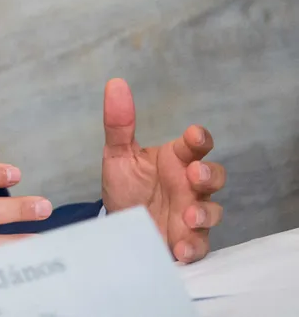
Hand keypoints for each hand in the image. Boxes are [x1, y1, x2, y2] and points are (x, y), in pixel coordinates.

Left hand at [100, 78, 226, 262]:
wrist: (120, 226)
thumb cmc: (127, 186)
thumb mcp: (118, 155)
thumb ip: (118, 123)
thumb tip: (115, 83)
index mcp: (176, 160)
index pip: (197, 145)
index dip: (199, 139)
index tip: (193, 136)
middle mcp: (190, 186)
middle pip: (214, 176)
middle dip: (209, 175)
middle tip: (194, 175)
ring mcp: (192, 213)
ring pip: (213, 211)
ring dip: (204, 213)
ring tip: (188, 216)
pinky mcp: (188, 241)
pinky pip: (200, 245)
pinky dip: (193, 247)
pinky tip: (180, 248)